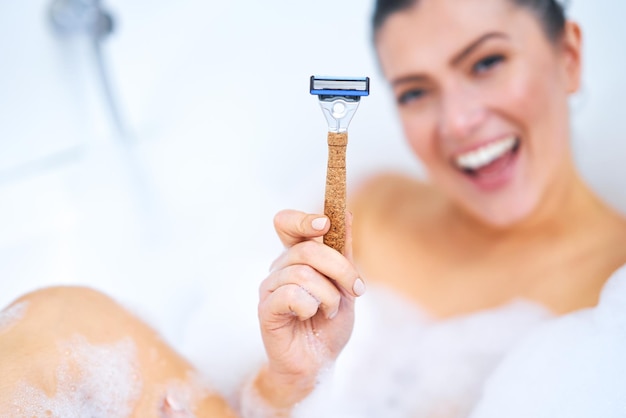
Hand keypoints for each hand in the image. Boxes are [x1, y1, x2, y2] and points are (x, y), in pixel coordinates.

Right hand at [255, 209, 365, 409]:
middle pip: (306, 250)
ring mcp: (270, 288)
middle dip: (340, 269)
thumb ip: (343, 252)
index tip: (325, 224)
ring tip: (329, 311)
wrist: (319, 363)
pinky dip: (311, 307)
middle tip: (356, 289)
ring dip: (328, 296)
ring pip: (302, 273)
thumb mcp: (346, 285)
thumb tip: (345, 213)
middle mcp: (279, 268)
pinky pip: (291, 295)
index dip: (303, 219)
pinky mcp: (266, 309)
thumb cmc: (329, 325)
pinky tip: (310, 317)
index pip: (286, 224)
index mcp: (296, 258)